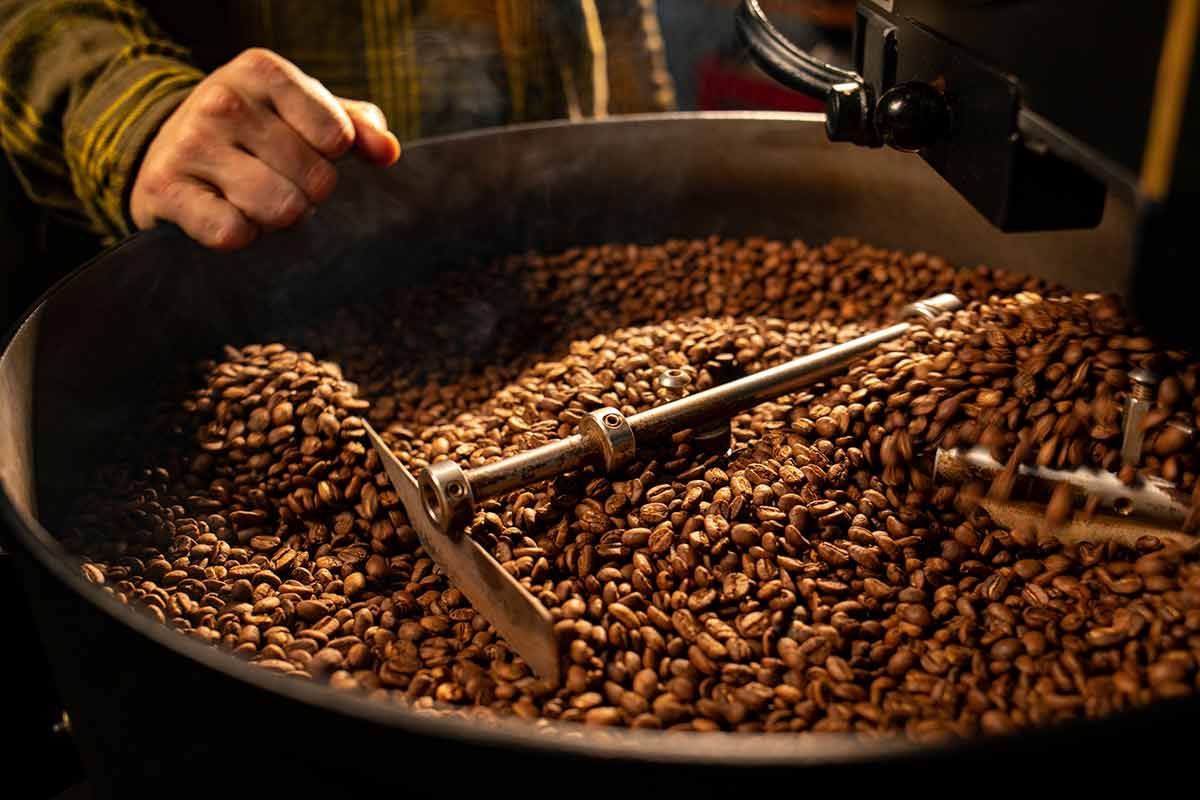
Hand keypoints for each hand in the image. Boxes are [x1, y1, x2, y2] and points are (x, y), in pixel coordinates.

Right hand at [129, 48, 400, 249]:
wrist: (166, 146)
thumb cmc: (256, 131)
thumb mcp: (305, 112)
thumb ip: (356, 126)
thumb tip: (388, 152)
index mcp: (263, 71)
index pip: (338, 137)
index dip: (332, 158)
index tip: (309, 153)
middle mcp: (223, 100)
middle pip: (315, 179)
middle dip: (309, 194)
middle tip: (282, 183)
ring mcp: (190, 143)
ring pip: (281, 209)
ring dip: (280, 219)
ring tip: (259, 201)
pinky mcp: (165, 187)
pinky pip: (232, 232)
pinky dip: (242, 236)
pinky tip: (230, 217)